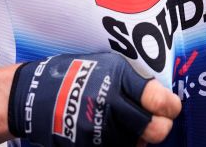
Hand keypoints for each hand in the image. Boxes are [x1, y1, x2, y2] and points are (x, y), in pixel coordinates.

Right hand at [8, 52, 180, 145]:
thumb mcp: (105, 66)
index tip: (170, 107)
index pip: (159, 99)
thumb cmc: (73, 75)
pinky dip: (121, 144)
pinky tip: (114, 134)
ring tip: (130, 126)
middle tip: (158, 122)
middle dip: (160, 127)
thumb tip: (161, 97)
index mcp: (118, 79)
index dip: (170, 106)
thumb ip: (132, 81)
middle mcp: (111, 105)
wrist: (34, 95)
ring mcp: (100, 130)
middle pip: (155, 129)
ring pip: (138, 144)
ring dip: (139, 138)